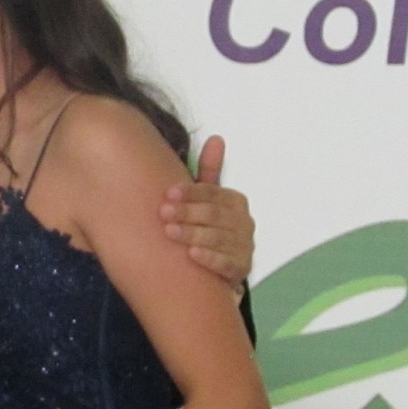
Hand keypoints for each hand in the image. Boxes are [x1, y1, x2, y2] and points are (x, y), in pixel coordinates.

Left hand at [160, 135, 253, 287]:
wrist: (215, 270)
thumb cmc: (206, 227)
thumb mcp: (206, 200)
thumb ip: (209, 172)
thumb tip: (216, 137)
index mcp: (236, 202)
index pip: (215, 193)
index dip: (192, 192)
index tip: (169, 193)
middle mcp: (244, 223)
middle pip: (215, 215)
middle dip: (188, 212)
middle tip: (163, 212)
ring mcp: (244, 248)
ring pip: (218, 238)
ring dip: (193, 234)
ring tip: (170, 231)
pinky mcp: (240, 271)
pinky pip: (226, 264)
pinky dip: (209, 259)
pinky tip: (191, 254)